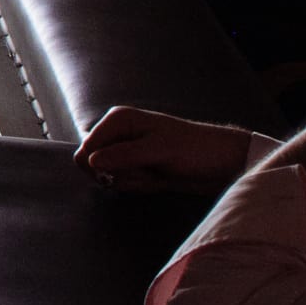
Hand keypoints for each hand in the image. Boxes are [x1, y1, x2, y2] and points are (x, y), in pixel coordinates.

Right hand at [75, 106, 252, 192]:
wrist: (219, 164)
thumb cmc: (194, 150)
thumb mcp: (159, 151)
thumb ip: (124, 155)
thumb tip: (92, 161)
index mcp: (118, 119)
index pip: (86, 149)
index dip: (101, 167)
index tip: (128, 169)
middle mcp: (117, 132)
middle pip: (94, 164)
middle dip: (119, 174)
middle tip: (147, 170)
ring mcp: (125, 149)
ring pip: (108, 176)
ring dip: (132, 181)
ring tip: (157, 173)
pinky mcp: (134, 164)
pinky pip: (122, 181)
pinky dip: (139, 185)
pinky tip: (158, 178)